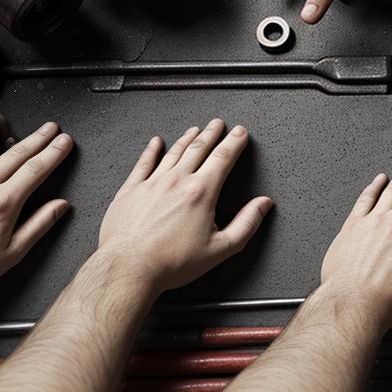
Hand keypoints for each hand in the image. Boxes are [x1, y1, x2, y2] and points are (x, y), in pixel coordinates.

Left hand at [0, 122, 72, 302]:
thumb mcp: (10, 254)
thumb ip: (38, 225)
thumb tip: (60, 206)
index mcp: (4, 204)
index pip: (36, 169)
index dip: (54, 152)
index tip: (64, 141)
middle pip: (17, 153)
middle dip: (38, 138)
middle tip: (51, 127)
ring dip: (5, 139)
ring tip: (15, 135)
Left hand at [97, 119, 272, 292]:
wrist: (129, 268)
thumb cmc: (171, 263)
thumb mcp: (220, 249)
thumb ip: (246, 224)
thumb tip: (262, 205)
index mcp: (201, 193)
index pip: (223, 158)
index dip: (234, 142)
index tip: (240, 133)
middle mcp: (176, 181)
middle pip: (198, 148)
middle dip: (212, 134)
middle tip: (219, 124)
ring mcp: (152, 183)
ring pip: (173, 152)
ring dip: (187, 138)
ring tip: (195, 130)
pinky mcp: (131, 190)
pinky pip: (143, 163)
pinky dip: (151, 150)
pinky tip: (155, 143)